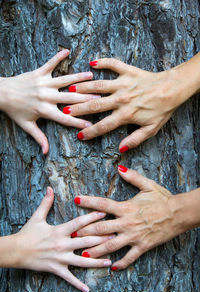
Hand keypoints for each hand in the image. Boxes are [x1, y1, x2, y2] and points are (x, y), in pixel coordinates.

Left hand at [0, 49, 98, 153]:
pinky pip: (50, 63)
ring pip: (65, 80)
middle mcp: (46, 96)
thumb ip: (38, 138)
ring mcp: (43, 83)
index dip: (78, 122)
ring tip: (92, 77)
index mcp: (44, 110)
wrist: (1, 93)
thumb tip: (45, 152)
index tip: (90, 125)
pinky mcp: (39, 73)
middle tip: (100, 98)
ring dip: (79, 78)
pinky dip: (58, 57)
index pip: (65, 118)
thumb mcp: (27, 126)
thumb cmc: (14, 111)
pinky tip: (67, 50)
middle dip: (86, 99)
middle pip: (70, 98)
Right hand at [14, 187, 111, 291]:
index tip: (105, 214)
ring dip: (97, 261)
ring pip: (82, 261)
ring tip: (110, 261)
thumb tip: (50, 188)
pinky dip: (78, 284)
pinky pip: (69, 278)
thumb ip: (46, 202)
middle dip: (101, 239)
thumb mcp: (37, 216)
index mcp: (59, 230)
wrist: (16, 251)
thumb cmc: (27, 233)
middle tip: (115, 237)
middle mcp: (62, 244)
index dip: (92, 217)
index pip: (79, 223)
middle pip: (86, 241)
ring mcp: (60, 258)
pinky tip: (88, 289)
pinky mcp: (56, 269)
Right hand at [64, 58, 197, 151]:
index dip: (90, 132)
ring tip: (71, 89)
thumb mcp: (151, 129)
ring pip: (99, 85)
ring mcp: (124, 83)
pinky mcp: (128, 71)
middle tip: (66, 109)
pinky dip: (102, 62)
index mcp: (126, 114)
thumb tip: (121, 150)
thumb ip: (135, 139)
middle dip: (79, 108)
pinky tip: (92, 63)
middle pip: (95, 105)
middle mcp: (121, 98)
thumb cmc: (162, 109)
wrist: (173, 89)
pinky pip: (113, 64)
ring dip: (84, 87)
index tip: (79, 135)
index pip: (104, 126)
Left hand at [74, 166, 186, 269]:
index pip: (103, 204)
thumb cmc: (162, 199)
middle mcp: (127, 223)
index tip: (76, 199)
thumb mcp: (148, 185)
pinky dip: (121, 263)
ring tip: (83, 254)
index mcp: (126, 207)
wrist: (178, 214)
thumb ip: (132, 177)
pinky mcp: (142, 246)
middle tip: (72, 234)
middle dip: (85, 231)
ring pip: (111, 245)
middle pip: (101, 228)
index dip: (88, 201)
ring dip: (96, 249)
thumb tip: (119, 168)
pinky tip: (113, 267)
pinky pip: (130, 257)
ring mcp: (134, 236)